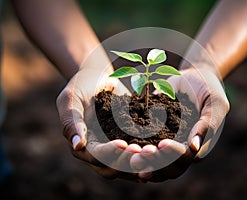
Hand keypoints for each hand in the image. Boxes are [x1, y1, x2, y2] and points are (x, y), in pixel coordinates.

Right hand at [56, 46, 142, 180]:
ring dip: (142, 161)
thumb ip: (72, 121)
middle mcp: (100, 152)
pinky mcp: (130, 141)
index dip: (109, 153)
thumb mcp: (71, 99)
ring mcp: (116, 149)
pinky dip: (150, 154)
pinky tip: (163, 149)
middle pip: (114, 167)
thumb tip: (77, 146)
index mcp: (83, 146)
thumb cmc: (81, 85)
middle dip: (129, 161)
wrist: (99, 77)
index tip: (123, 143)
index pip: (96, 156)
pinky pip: (140, 153)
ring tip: (155, 152)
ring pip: (128, 165)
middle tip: (144, 151)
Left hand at [130, 66, 229, 181]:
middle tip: (139, 156)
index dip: (173, 154)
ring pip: (155, 162)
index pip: (185, 158)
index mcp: (198, 146)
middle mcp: (182, 149)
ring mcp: (167, 144)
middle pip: (168, 167)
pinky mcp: (154, 135)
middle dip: (154, 162)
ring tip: (130, 156)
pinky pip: (144, 146)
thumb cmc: (208, 88)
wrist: (193, 76)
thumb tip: (194, 148)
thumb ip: (208, 125)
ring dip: (143, 161)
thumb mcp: (215, 103)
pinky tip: (123, 148)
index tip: (162, 144)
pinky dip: (134, 150)